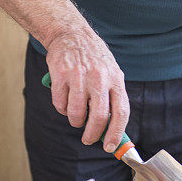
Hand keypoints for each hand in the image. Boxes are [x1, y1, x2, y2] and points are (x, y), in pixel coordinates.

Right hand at [44, 27, 128, 151]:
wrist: (71, 33)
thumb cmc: (94, 59)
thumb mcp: (111, 73)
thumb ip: (113, 99)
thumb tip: (112, 131)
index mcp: (116, 79)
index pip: (120, 113)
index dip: (115, 134)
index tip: (109, 147)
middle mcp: (99, 78)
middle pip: (98, 118)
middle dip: (92, 135)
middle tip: (88, 139)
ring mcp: (79, 76)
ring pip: (76, 114)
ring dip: (75, 121)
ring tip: (75, 116)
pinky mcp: (60, 74)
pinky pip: (60, 104)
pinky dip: (62, 109)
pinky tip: (65, 100)